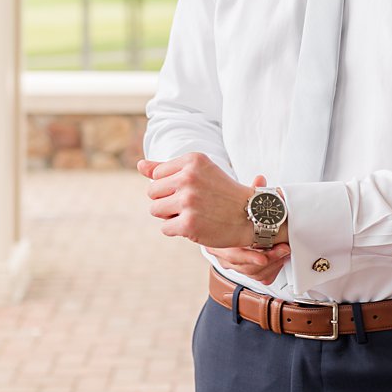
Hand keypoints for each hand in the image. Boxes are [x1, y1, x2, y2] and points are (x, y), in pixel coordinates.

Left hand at [135, 152, 257, 247]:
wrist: (252, 215)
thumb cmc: (222, 192)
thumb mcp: (199, 171)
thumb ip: (166, 168)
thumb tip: (139, 165)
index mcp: (192, 161)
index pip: (156, 175)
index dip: (170, 186)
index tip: (191, 190)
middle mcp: (189, 178)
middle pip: (152, 192)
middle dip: (167, 201)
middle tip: (191, 204)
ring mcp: (189, 201)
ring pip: (155, 210)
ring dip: (170, 216)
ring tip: (192, 214)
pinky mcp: (189, 223)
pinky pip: (165, 228)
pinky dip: (177, 230)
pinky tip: (195, 225)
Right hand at [203, 175, 288, 283]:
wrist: (226, 223)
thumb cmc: (234, 214)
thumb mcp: (241, 203)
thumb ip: (251, 194)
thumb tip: (260, 179)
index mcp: (217, 238)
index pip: (231, 254)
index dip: (249, 256)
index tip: (264, 256)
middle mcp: (222, 253)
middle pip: (244, 266)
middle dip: (267, 259)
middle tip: (283, 250)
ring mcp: (233, 263)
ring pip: (253, 273)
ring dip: (272, 264)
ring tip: (284, 252)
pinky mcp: (245, 268)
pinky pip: (260, 277)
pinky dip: (272, 270)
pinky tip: (280, 260)